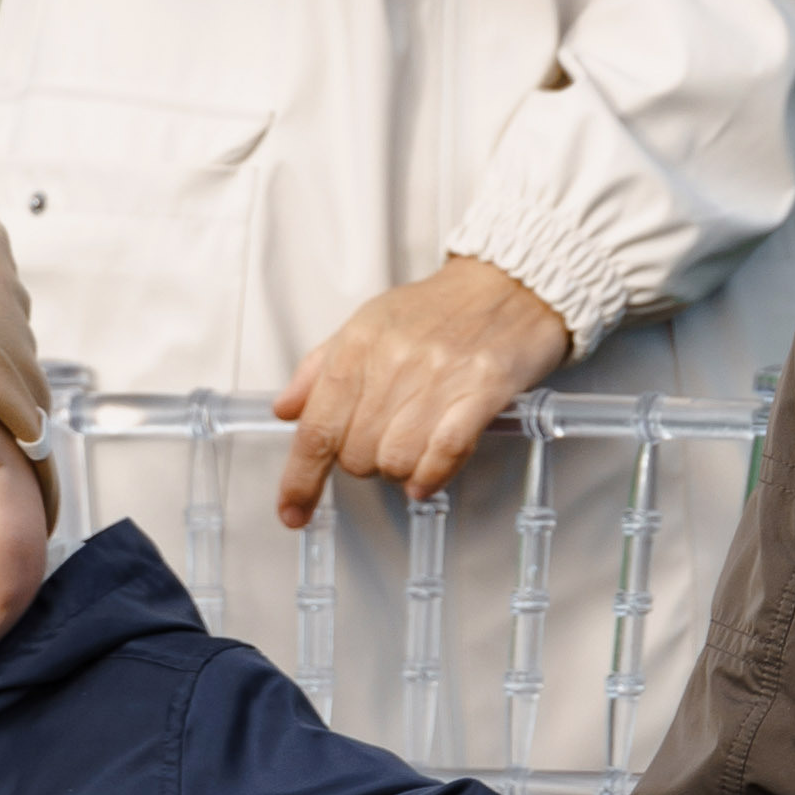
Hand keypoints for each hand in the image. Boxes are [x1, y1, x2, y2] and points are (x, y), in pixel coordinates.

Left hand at [275, 254, 569, 522]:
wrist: (509, 283)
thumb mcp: (367, 324)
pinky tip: (427, 478)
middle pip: (355, 454)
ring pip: (396, 460)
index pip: (316, 427)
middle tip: (385, 441)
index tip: (292, 511)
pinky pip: (444, 452)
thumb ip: (320, 369)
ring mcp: (438, 376)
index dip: (300, 480)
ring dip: (401, 470)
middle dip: (364, 463)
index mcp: (357, 344)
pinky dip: (431, 476)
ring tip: (415, 447)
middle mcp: (392, 361)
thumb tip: (285, 411)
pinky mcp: (482, 389)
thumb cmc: (439, 308)